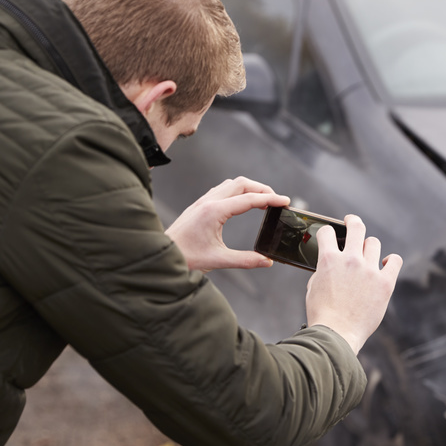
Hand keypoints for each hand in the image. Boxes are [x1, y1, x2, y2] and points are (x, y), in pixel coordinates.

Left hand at [166, 176, 289, 270]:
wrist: (160, 254)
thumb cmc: (185, 257)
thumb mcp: (218, 260)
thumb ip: (245, 260)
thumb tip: (267, 261)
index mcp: (214, 212)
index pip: (249, 199)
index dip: (270, 199)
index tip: (285, 201)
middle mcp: (209, 202)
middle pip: (242, 183)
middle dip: (262, 189)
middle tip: (276, 201)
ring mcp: (202, 201)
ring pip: (231, 184)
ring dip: (249, 188)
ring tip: (262, 201)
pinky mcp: (199, 205)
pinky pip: (222, 189)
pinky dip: (237, 191)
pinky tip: (242, 203)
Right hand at [305, 215, 402, 353]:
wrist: (336, 335)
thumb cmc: (322, 315)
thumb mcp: (313, 287)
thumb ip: (323, 270)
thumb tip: (330, 263)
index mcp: (329, 260)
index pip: (328, 232)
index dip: (327, 232)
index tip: (330, 235)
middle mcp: (350, 260)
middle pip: (356, 227)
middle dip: (353, 222)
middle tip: (351, 222)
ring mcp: (369, 270)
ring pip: (374, 243)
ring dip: (369, 247)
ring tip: (367, 255)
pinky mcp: (385, 283)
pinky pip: (395, 261)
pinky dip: (391, 261)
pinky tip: (385, 265)